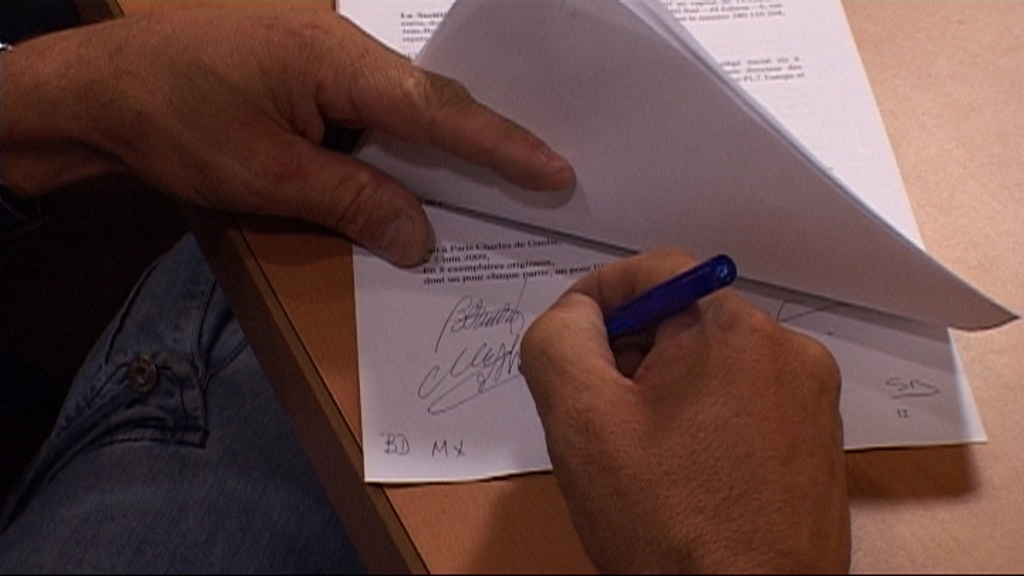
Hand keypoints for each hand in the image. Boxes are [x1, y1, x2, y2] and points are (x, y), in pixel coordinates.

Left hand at [0, 9, 573, 264]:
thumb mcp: (267, 175)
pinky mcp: (301, 74)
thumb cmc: (172, 121)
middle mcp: (340, 47)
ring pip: (399, 108)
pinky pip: (366, 111)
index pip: (439, 108)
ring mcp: (319, 57)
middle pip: (430, 100)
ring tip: (488, 185)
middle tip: (541, 179)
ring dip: (437, 148)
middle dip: (485, 142)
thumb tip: (421, 238)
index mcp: (338, 61)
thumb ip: (353, 202)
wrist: (94, 90)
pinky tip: (405, 175)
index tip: (554, 169)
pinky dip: (393, 147)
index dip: (501, 144)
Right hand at [521, 249, 849, 572]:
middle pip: (685, 319)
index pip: (655, 270)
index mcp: (737, 332)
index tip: (570, 340)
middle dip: (630, 353)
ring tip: (639, 454)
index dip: (598, 297)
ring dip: (665, 390)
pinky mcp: (816, 445)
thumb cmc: (670, 526)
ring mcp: (811, 402)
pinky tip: (680, 474)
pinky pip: (745, 404)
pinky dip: (703, 420)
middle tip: (595, 413)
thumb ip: (560, 339)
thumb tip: (575, 313)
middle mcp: (790, 354)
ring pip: (713, 365)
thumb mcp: (581, 420)